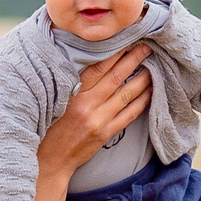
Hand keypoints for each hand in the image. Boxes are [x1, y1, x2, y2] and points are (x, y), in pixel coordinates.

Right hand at [38, 45, 153, 171]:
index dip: (114, 53)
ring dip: (142, 79)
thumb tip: (86, 61)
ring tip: (153, 66)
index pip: (97, 68)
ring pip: (126, 95)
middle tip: (147, 47)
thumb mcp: (53, 101)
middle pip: (115, 78)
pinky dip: (141, 102)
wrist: (49, 160)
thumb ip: (70, 84)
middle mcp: (86, 106)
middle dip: (133, 60)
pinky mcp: (105, 134)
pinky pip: (128, 115)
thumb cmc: (48, 127)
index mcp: (71, 94)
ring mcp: (98, 121)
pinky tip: (150, 92)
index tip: (126, 40)